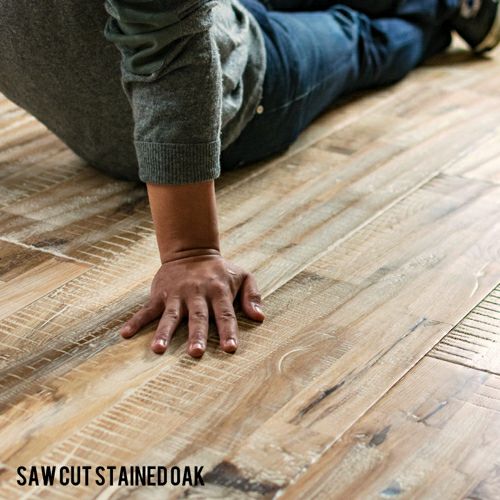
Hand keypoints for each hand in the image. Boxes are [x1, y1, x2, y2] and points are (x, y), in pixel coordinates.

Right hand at [120, 254, 264, 356]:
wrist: (191, 251)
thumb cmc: (220, 271)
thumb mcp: (243, 275)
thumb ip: (252, 296)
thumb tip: (260, 318)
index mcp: (219, 291)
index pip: (225, 314)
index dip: (228, 331)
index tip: (230, 349)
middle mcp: (197, 294)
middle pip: (197, 317)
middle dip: (197, 335)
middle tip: (196, 353)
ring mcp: (176, 295)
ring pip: (170, 315)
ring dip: (164, 332)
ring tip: (157, 349)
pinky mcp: (160, 295)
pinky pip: (147, 310)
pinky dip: (136, 321)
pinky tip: (125, 334)